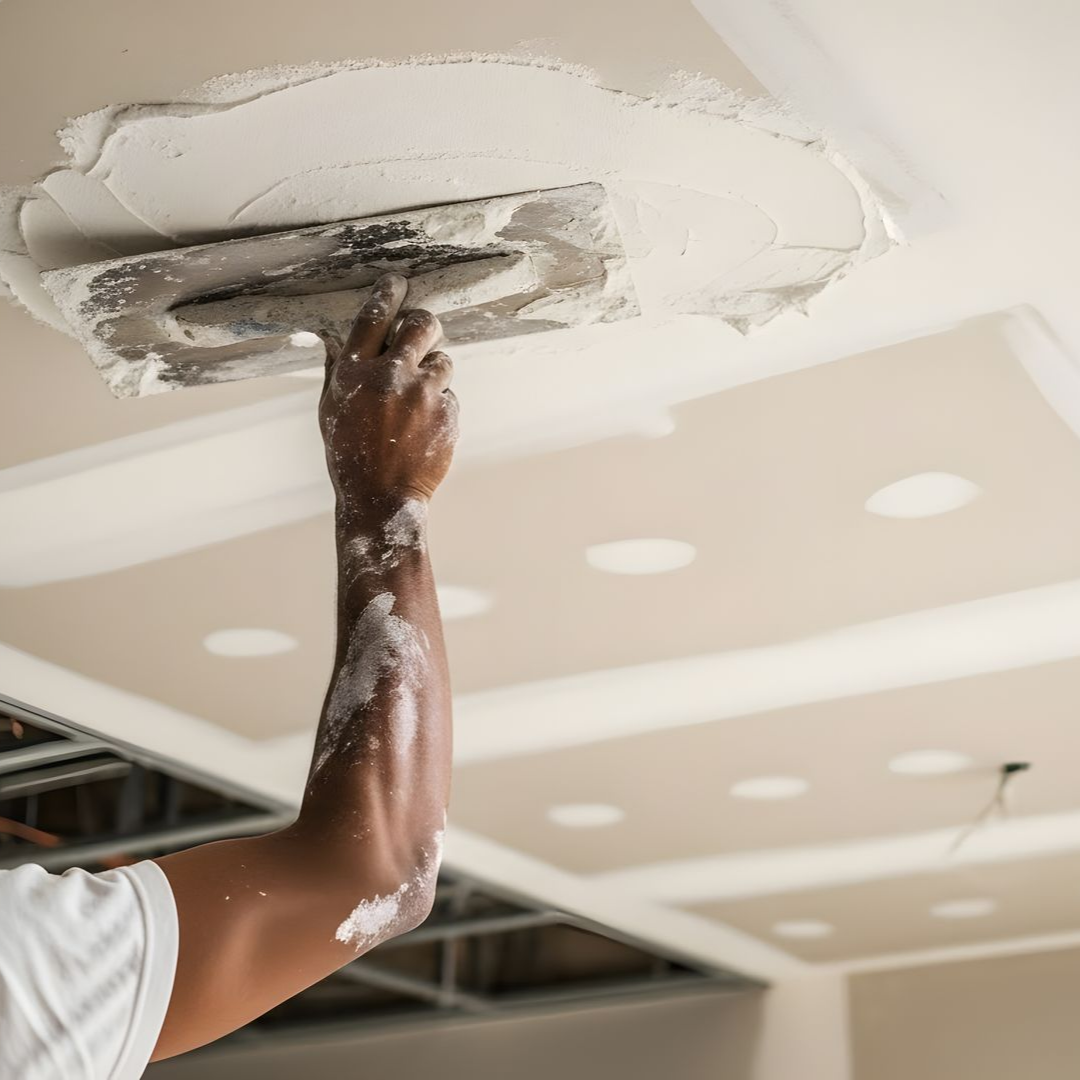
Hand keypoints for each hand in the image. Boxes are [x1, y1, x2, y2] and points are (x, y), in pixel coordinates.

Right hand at [318, 274, 458, 515]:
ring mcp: (422, 394)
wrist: (381, 498)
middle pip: (421, 324)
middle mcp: (390, 376)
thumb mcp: (331, 410)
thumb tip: (334, 337)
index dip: (387, 294)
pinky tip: (424, 428)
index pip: (373, 316)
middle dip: (425, 324)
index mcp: (355, 373)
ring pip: (442, 360)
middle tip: (424, 331)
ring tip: (418, 400)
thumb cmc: (350, 455)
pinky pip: (450, 395)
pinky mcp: (447, 413)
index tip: (396, 283)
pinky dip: (440, 406)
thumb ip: (338, 371)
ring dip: (434, 372)